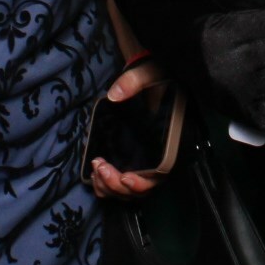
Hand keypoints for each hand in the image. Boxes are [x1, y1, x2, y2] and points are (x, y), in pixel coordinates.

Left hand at [89, 58, 167, 199]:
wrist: (151, 75)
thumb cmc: (157, 75)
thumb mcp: (149, 73)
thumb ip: (133, 82)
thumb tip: (114, 95)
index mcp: (168, 143)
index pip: (159, 176)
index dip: (142, 183)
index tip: (124, 176)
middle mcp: (157, 157)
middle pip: (139, 189)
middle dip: (116, 185)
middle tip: (100, 167)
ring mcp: (143, 160)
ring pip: (127, 191)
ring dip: (108, 186)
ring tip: (96, 167)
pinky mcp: (131, 158)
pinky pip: (119, 184)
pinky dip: (105, 185)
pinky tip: (95, 172)